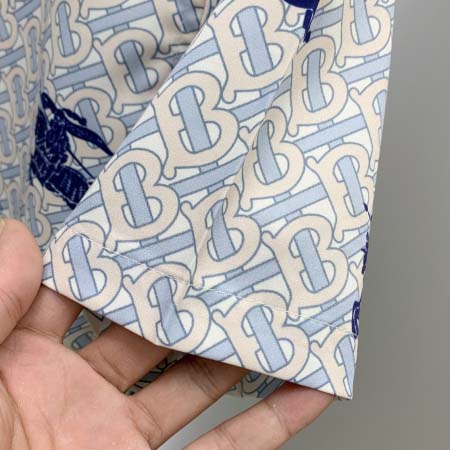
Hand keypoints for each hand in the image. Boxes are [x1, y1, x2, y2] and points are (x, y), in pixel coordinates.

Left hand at [0, 219, 332, 449]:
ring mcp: (117, 438)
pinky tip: (305, 392)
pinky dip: (269, 423)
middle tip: (233, 262)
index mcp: (27, 361)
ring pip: (195, 386)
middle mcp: (79, 393)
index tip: (166, 227)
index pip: (85, 292)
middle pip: (152, 333)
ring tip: (277, 315)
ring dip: (239, 354)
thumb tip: (20, 238)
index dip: (122, 260)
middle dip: (191, 301)